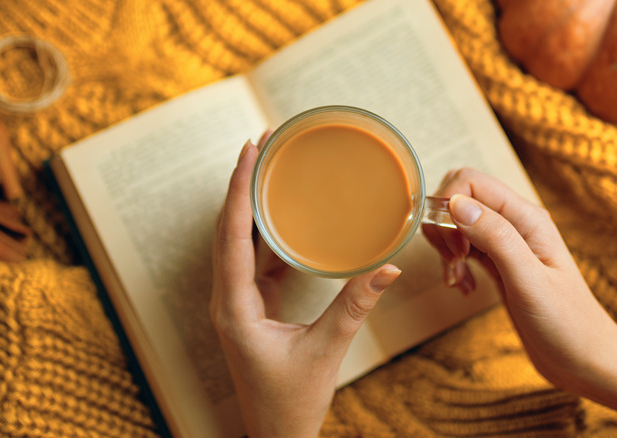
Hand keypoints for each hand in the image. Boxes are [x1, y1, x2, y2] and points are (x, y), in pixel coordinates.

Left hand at [210, 137, 400, 437]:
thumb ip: (356, 306)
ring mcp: (234, 302)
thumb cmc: (291, 401)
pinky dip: (263, 231)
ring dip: (251, 203)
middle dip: (244, 183)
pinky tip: (280, 214)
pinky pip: (250, 258)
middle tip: (263, 143)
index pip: (232, 236)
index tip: (251, 150)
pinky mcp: (248, 306)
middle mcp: (226, 299)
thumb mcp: (326, 350)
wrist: (275, 435)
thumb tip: (390, 266)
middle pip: (228, 228)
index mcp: (234, 308)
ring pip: (236, 240)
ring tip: (269, 166)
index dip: (240, 189)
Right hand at [422, 168, 616, 391]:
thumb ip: (495, 236)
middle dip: (442, 227)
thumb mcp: (529, 279)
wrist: (585, 360)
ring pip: (456, 224)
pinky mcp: (498, 265)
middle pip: (458, 199)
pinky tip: (464, 287)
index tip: (455, 248)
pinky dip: (452, 265)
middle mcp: (515, 224)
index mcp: (526, 218)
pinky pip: (462, 249)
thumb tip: (456, 203)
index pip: (470, 182)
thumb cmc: (567, 323)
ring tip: (458, 279)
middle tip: (453, 262)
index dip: (449, 207)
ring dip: (445, 249)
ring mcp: (505, 245)